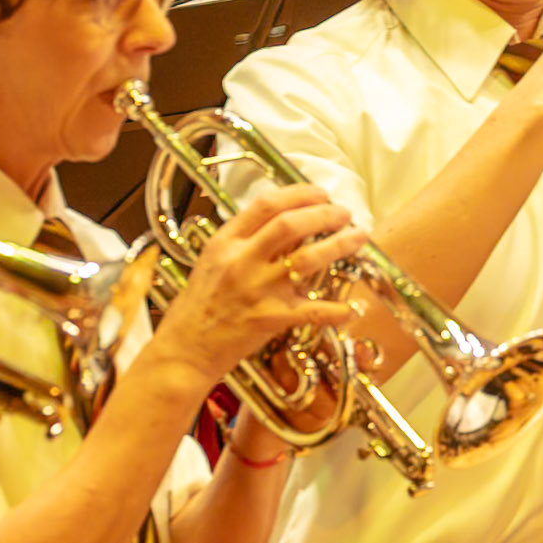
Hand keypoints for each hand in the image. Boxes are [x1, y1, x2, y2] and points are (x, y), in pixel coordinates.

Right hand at [156, 186, 366, 387]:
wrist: (184, 349)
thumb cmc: (199, 305)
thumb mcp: (214, 259)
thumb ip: (245, 238)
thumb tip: (285, 219)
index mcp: (226, 242)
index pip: (266, 205)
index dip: (299, 194)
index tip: (320, 193)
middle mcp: (242, 261)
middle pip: (290, 225)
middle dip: (324, 214)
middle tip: (344, 213)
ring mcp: (257, 290)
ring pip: (307, 259)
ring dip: (339, 245)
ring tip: (358, 237)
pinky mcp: (269, 319)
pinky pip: (311, 311)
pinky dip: (335, 309)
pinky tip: (352, 307)